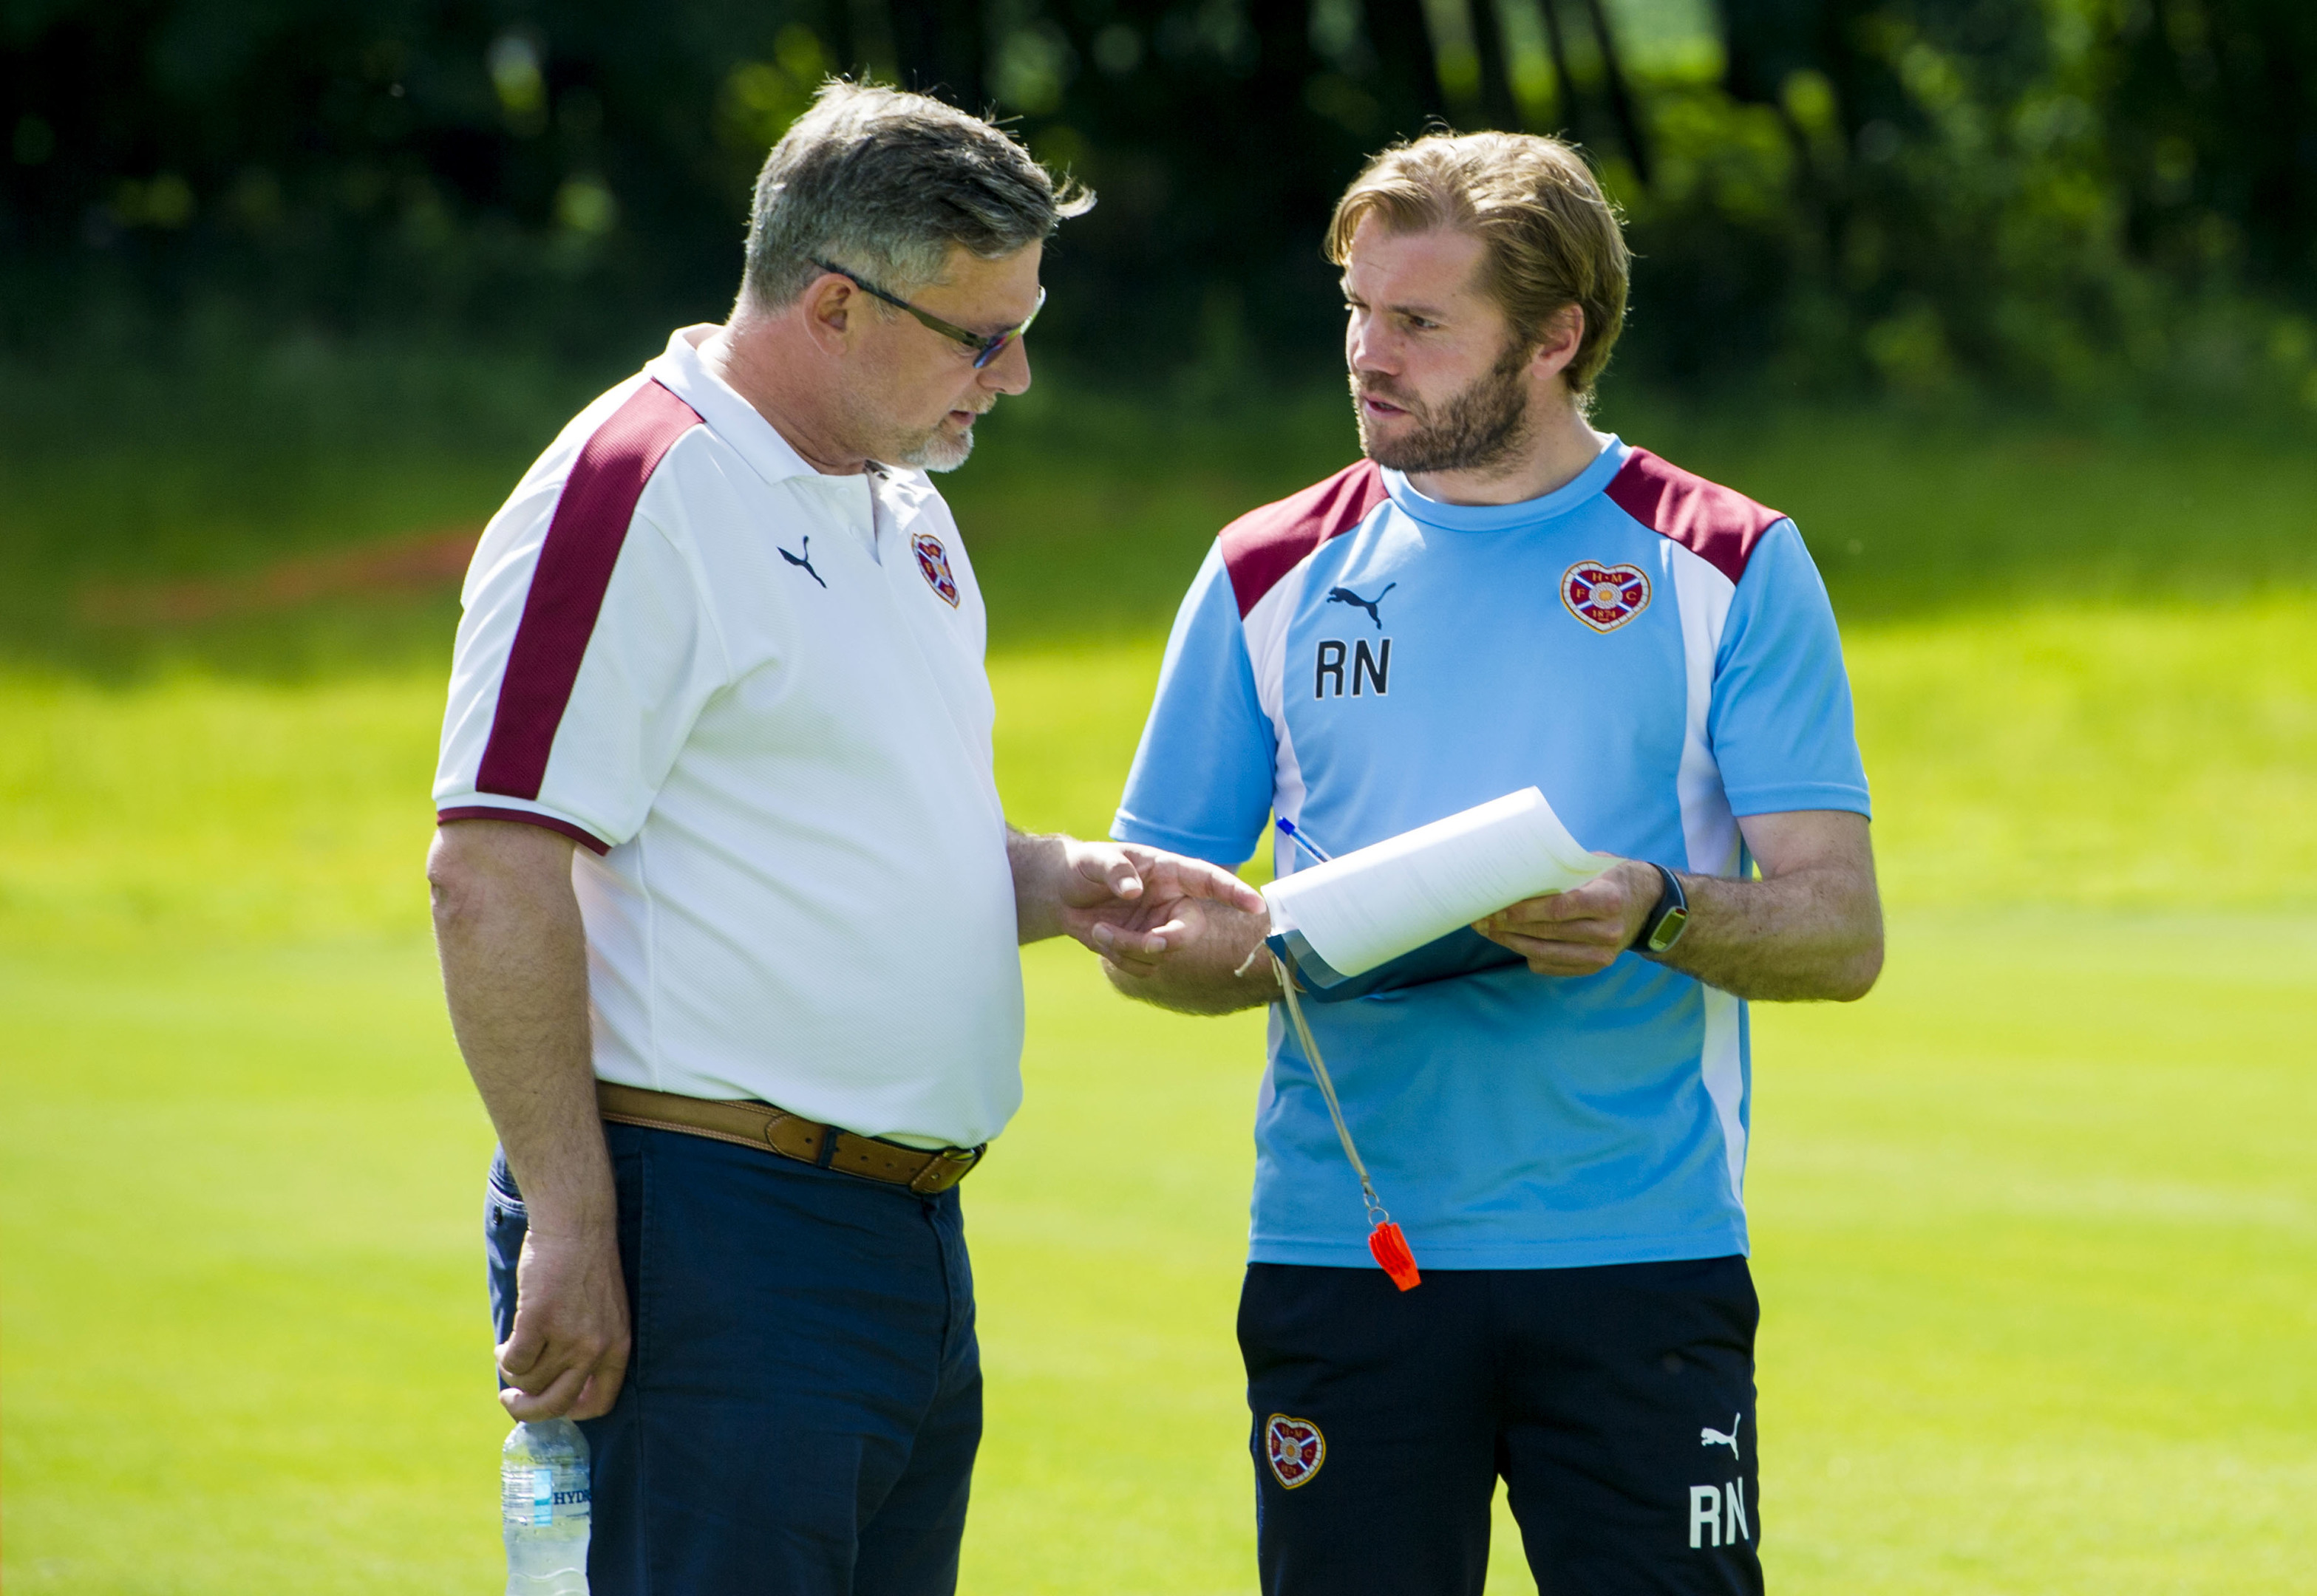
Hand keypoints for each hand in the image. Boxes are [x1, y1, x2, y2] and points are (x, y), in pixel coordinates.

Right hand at [496, 1220, 630, 1421]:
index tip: (553, 1406)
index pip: (601, 1402)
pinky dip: (504, 1357)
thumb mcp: (605, 1313)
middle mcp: (596, 1347)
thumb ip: (590, 1347)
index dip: (573, 1412)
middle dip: (529, 1410)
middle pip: (558, 1404)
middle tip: (511, 1401)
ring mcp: (568, 1335)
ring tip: (511, 1350)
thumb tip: (555, 1387)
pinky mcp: (539, 1321)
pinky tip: (504, 1344)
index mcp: (617, 1346)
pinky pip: (513, 1361)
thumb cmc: (586, 1267)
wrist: (577, 1225)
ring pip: (529, 1380)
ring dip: (513, 1372)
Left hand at [1051, 840, 1263, 965]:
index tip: (1256, 906)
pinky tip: (1101, 938)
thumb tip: (1135, 890)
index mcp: (1169, 872)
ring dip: (1128, 948)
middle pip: (1190, 930)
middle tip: (1147, 942)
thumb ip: (1115, 870)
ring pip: (1160, 954)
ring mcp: (1159, 928)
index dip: (1234, 893)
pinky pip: (1141, 967)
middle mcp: (1171, 902)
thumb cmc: (1084, 866)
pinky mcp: (1143, 950)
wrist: (1061, 893)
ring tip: (1099, 930)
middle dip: (1168, 941)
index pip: (1209, 880)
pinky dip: (1118, 958)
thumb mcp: (1094, 859)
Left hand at [1473, 859, 1660, 976]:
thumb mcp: (1594, 865)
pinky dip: (1527, 954)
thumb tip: (1515, 871)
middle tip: (1482, 917)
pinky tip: (1511, 940)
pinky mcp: (1594, 968)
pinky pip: (1551, 966)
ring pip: (1545, 953)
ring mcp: (1603, 954)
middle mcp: (1608, 931)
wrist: (1647, 905)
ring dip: (1511, 943)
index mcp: (1609, 900)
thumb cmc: (1612, 878)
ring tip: (1488, 930)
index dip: (1526, 910)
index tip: (1499, 906)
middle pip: (1547, 933)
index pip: (1560, 908)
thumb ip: (1562, 871)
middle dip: (1509, 926)